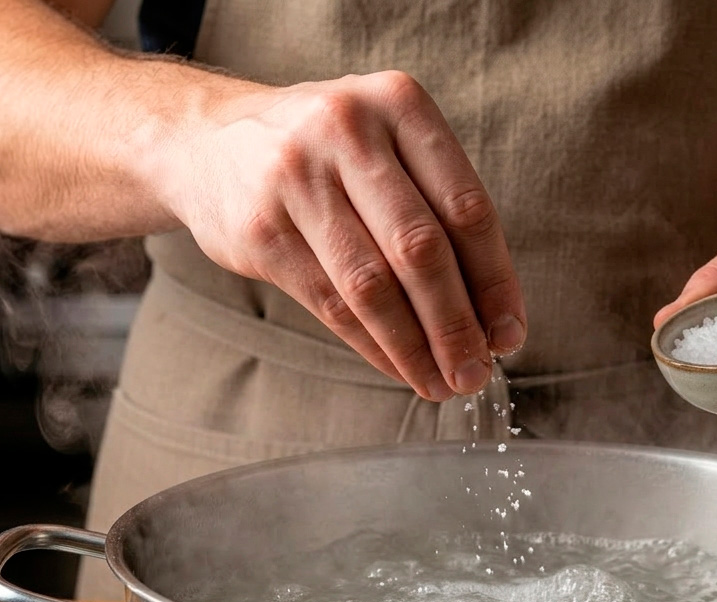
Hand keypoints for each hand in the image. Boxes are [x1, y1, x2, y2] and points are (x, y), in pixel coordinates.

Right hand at [157, 70, 525, 400]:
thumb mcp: (385, 144)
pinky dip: (372, 345)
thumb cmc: (324, 152)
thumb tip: (493, 315)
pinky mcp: (261, 229)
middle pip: (420, 249)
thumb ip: (437, 207)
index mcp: (398, 103)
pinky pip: (330, 302)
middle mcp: (347, 130)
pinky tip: (398, 367)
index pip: (466, 206)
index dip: (495, 280)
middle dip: (457, 324)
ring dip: (415, 346)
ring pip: (372, 285)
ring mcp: (296, 178)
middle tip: (477, 372)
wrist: (206, 140)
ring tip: (442, 382)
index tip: (510, 333)